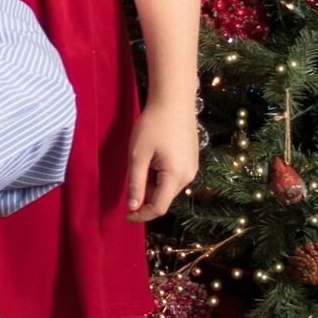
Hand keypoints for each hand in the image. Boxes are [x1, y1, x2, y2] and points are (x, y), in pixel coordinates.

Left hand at [126, 100, 200, 221]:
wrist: (174, 101)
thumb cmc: (153, 126)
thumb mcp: (138, 155)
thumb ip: (136, 183)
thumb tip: (133, 208)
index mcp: (175, 176)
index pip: (158, 208)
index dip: (141, 215)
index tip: (125, 215)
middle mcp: (188, 177)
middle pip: (163, 198)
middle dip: (145, 194)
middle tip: (133, 170)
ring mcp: (192, 169)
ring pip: (168, 188)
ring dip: (152, 183)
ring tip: (143, 158)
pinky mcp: (191, 162)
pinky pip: (173, 177)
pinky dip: (160, 175)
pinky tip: (153, 156)